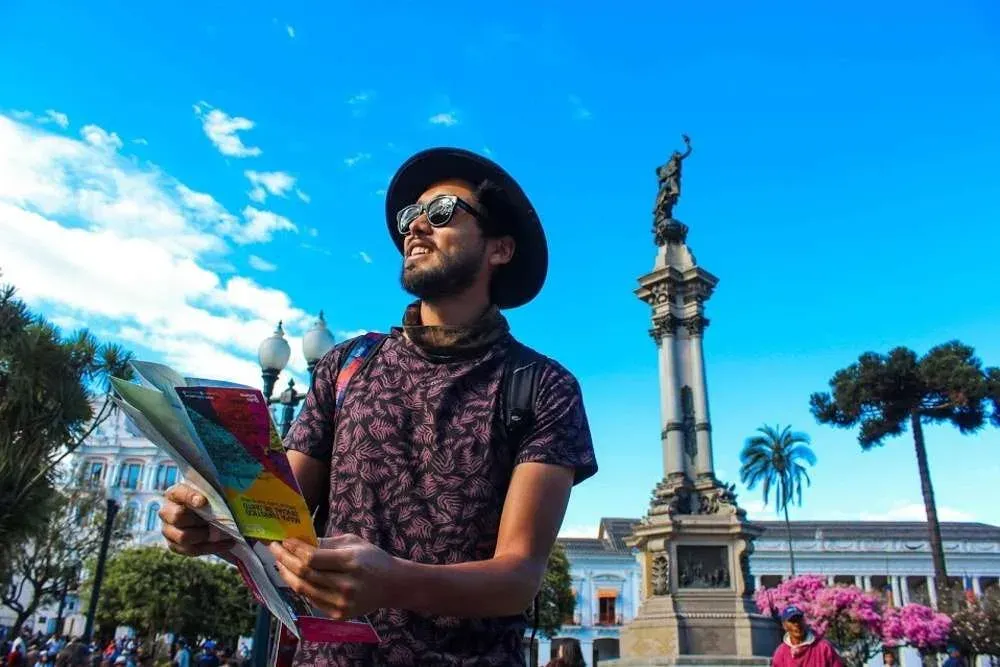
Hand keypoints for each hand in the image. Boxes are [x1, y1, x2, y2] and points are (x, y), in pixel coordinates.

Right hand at [159, 484, 234, 556]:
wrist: (203, 515)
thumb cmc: (207, 500)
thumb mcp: (209, 492)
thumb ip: (213, 493)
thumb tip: (225, 496)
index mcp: (174, 494)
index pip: (179, 493)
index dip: (190, 497)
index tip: (203, 501)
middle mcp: (166, 512)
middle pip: (177, 517)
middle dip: (198, 520)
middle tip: (216, 520)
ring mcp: (168, 530)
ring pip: (183, 537)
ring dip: (205, 536)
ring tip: (222, 533)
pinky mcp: (174, 545)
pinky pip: (190, 550)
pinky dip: (210, 548)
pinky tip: (227, 544)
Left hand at [269, 534, 399, 619]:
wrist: (392, 585)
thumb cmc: (372, 558)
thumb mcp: (353, 542)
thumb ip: (326, 543)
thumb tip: (299, 541)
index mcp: (350, 562)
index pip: (312, 558)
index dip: (294, 549)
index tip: (284, 540)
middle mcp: (346, 584)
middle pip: (305, 574)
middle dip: (284, 559)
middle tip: (274, 549)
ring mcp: (342, 603)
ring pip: (304, 589)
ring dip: (287, 575)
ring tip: (279, 563)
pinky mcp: (339, 614)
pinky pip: (312, 600)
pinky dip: (300, 587)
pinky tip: (293, 577)